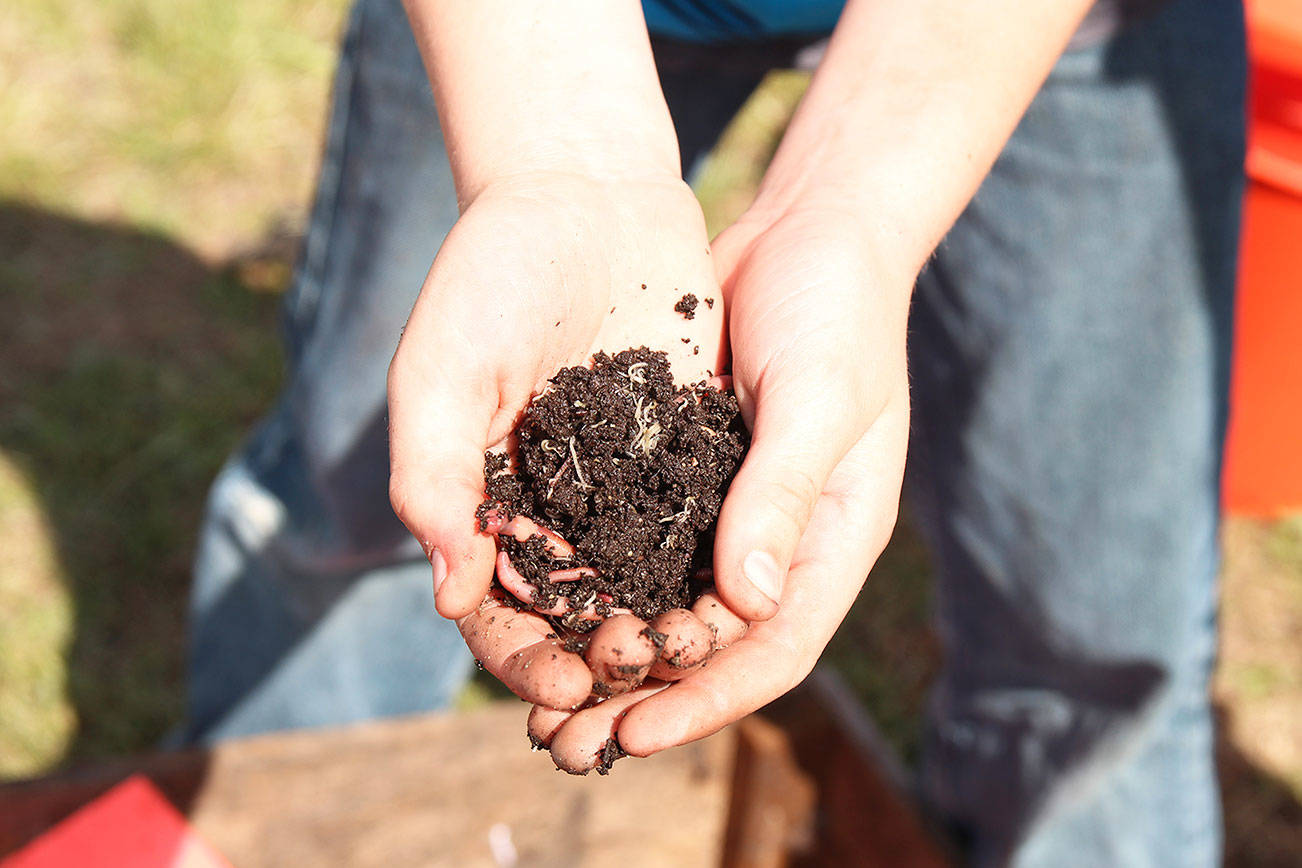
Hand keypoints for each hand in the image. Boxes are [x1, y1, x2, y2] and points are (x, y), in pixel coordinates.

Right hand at [387, 172, 726, 705]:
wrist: (583, 189)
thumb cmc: (492, 274)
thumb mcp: (443, 369)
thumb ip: (432, 475)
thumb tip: (452, 593)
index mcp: (483, 503)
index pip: (496, 613)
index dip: (524, 660)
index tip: (564, 687)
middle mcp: (555, 507)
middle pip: (576, 617)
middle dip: (603, 663)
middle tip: (639, 678)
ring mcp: (623, 484)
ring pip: (644, 586)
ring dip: (665, 631)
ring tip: (695, 659)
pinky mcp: (686, 452)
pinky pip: (701, 527)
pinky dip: (714, 569)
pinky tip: (740, 598)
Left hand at [529, 205, 913, 764]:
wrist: (808, 230)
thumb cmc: (837, 309)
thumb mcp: (818, 396)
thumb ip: (783, 495)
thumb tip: (745, 607)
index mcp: (833, 539)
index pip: (773, 648)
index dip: (706, 697)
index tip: (634, 729)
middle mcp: (781, 540)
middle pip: (710, 647)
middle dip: (640, 695)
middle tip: (563, 742)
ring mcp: (732, 510)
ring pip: (667, 604)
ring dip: (607, 652)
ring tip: (535, 693)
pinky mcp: (687, 475)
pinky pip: (638, 544)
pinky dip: (596, 580)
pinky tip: (536, 599)